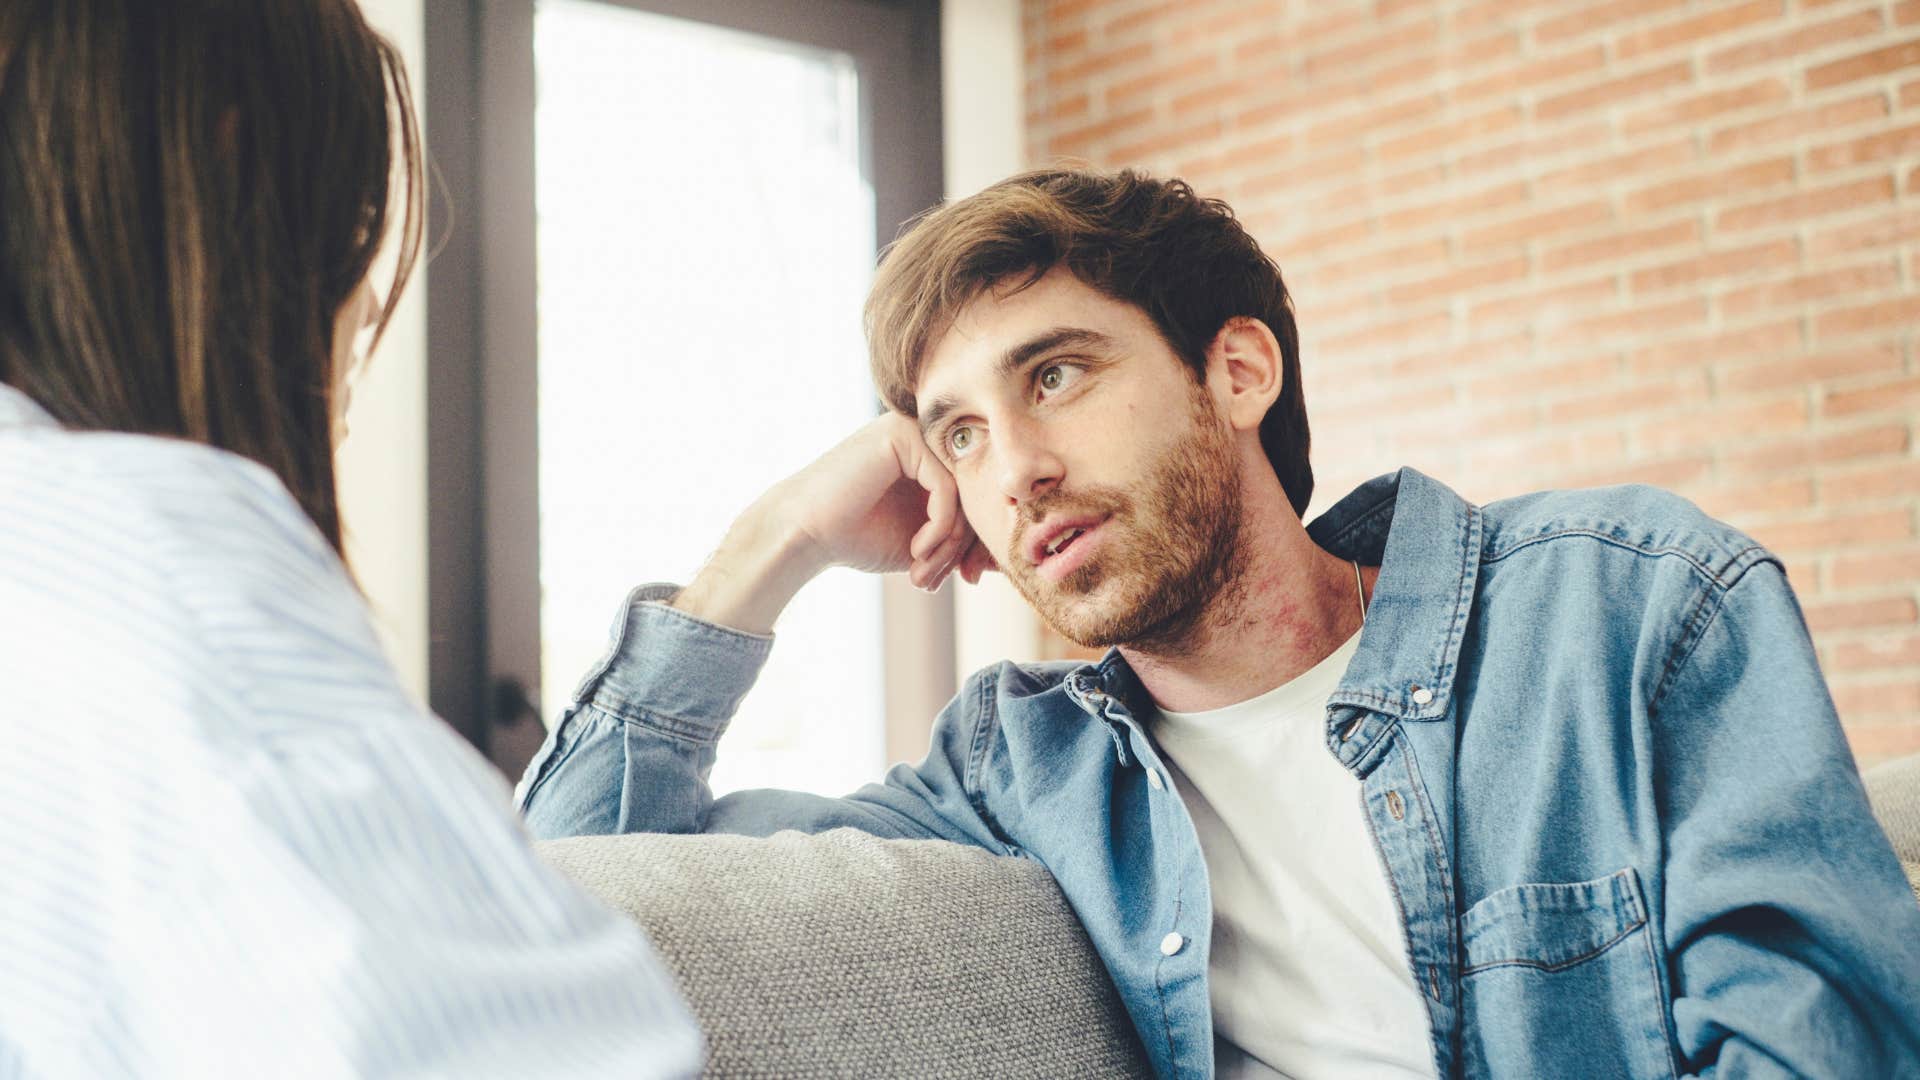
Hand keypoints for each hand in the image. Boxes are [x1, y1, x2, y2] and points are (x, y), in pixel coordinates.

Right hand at [672, 413, 993, 633]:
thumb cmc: (857, 537)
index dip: (979, 542)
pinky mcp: (902, 436)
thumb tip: (1004, 560)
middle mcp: (926, 436)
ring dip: (949, 544)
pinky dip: (939, 528)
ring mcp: (914, 430)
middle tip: (939, 580)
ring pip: (964, 492)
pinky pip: (947, 488)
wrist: (803, 534)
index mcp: (933, 456)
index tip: (968, 579)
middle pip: (976, 493)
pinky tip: (917, 550)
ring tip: (923, 571)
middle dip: (963, 548)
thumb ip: (962, 542)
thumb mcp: (924, 543)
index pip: (979, 496)